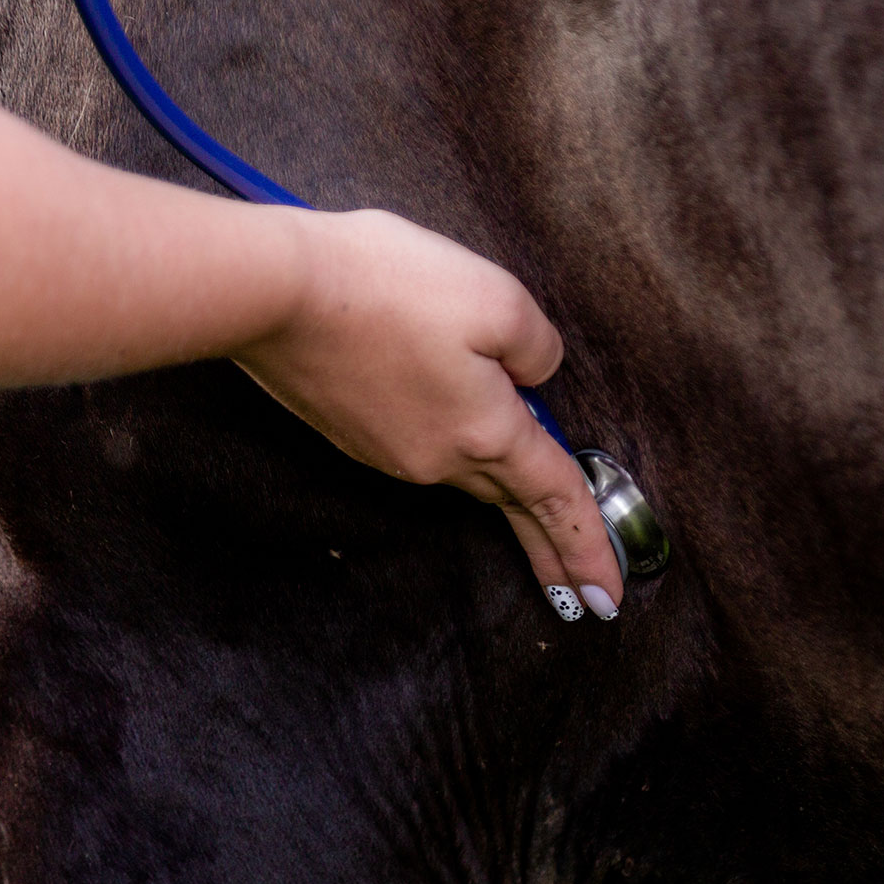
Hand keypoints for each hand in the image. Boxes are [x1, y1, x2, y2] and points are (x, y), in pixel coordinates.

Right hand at [235, 209, 623, 618]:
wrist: (272, 293)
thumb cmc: (387, 286)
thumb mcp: (497, 298)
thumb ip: (537, 347)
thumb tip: (534, 376)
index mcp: (488, 433)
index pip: (557, 499)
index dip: (590, 545)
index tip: (611, 596)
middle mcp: (440, 458)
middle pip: (512, 503)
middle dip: (552, 548)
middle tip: (586, 594)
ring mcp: (391, 451)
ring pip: (466, 471)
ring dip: (502, 488)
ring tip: (532, 502)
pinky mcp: (354, 431)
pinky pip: (425, 446)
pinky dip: (452, 444)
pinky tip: (453, 419)